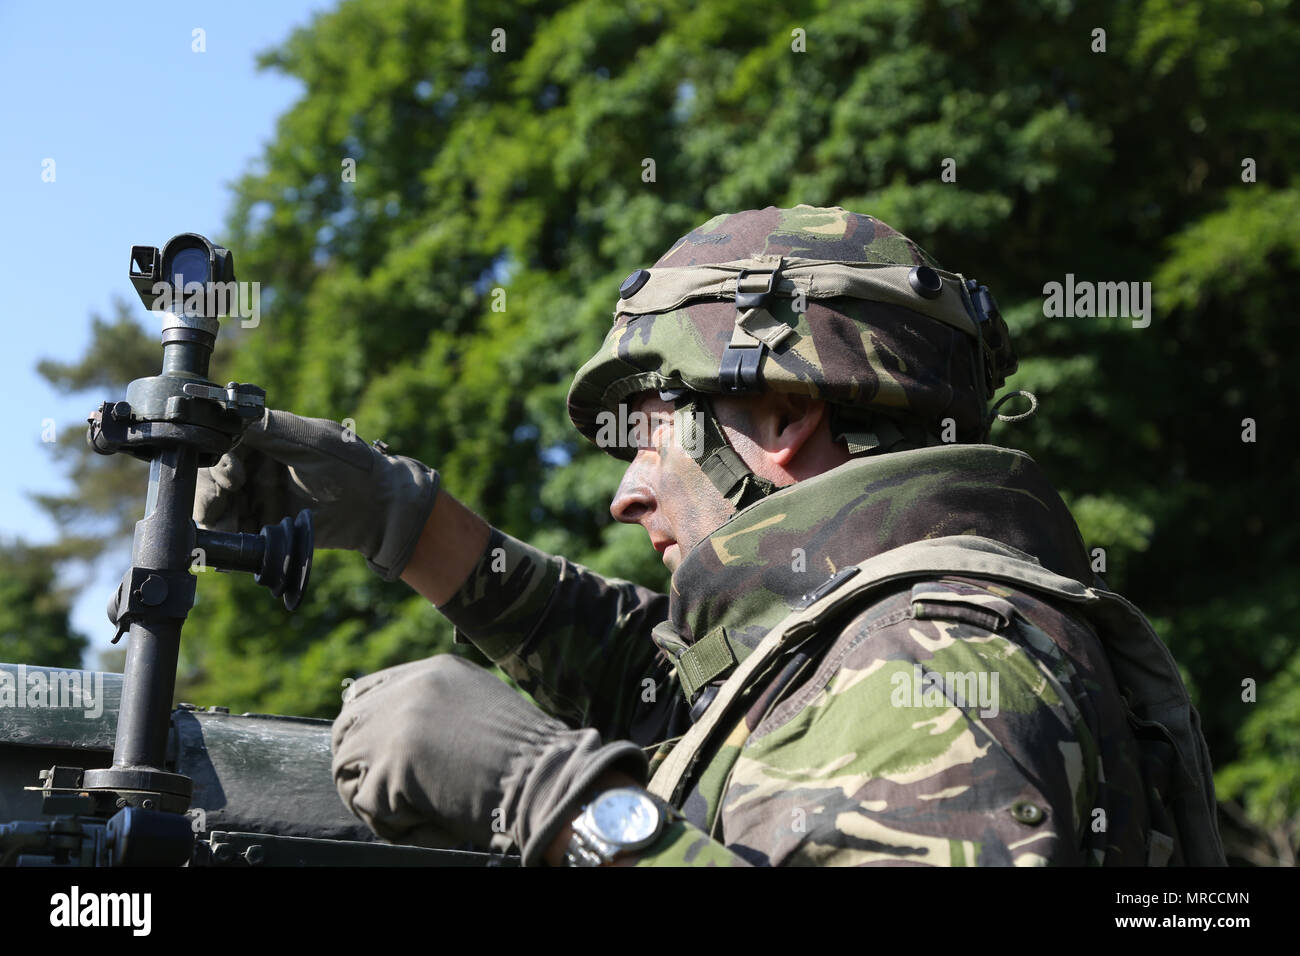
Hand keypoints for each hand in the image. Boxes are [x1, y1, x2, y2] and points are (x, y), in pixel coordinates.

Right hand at [194, 409, 438, 579]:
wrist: (378, 509)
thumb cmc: (352, 466)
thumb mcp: (312, 440)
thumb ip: (271, 428)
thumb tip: (228, 413)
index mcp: (262, 439)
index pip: (218, 445)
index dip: (215, 459)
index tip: (232, 473)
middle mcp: (252, 468)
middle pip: (208, 478)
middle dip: (208, 490)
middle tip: (223, 499)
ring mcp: (256, 499)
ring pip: (214, 508)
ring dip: (212, 517)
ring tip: (227, 526)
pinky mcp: (263, 528)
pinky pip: (233, 535)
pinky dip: (225, 540)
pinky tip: (229, 544)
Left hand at [331, 654, 647, 864]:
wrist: (546, 780)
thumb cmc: (527, 759)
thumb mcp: (482, 708)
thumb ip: (439, 709)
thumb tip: (403, 735)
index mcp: (433, 672)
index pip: (366, 692)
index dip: (365, 728)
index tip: (377, 757)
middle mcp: (408, 689)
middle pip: (346, 728)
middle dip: (361, 767)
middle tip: (392, 796)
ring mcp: (395, 724)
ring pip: (348, 769)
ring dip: (378, 798)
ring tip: (422, 810)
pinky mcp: (390, 766)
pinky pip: (368, 805)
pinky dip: (398, 824)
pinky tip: (435, 820)